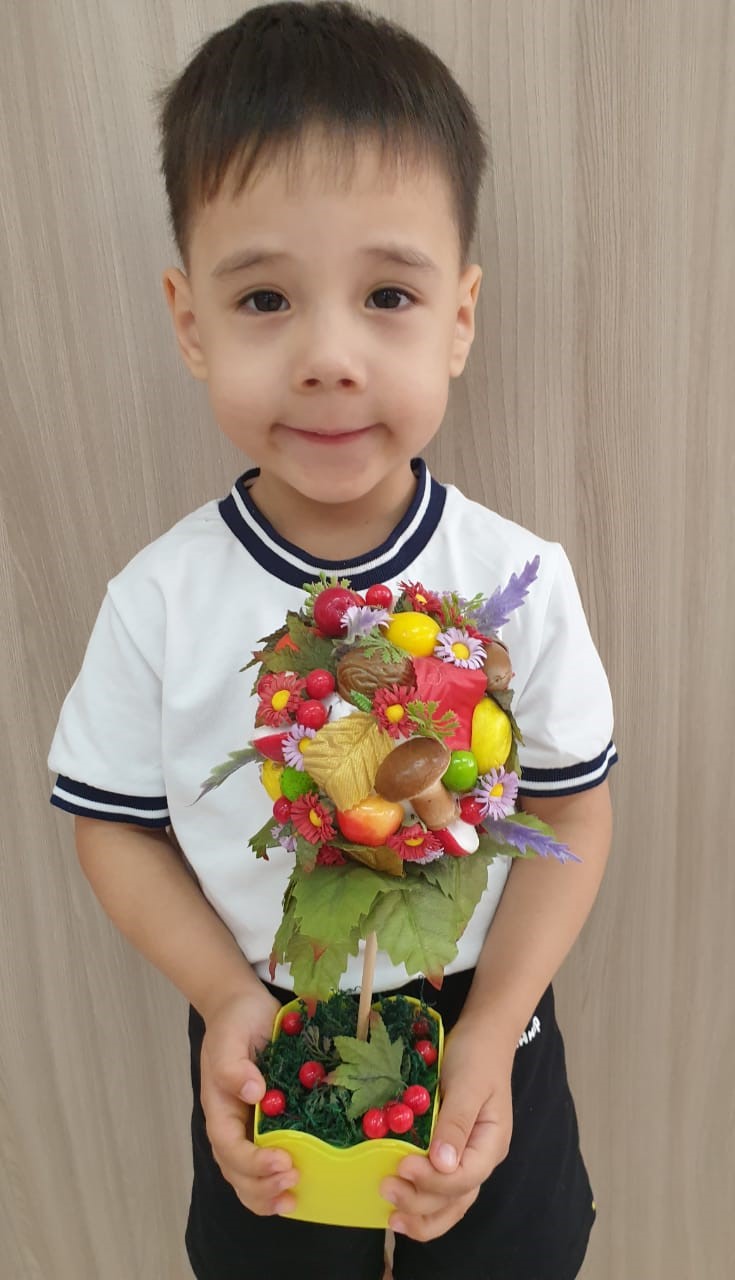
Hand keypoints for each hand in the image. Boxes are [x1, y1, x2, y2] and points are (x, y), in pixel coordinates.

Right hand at [199, 987, 299, 1215]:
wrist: (242, 1007)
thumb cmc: (235, 1022)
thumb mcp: (229, 1037)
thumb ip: (234, 1065)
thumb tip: (253, 1092)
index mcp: (219, 1108)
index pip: (229, 1147)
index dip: (253, 1162)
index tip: (282, 1161)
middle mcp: (232, 1125)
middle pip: (237, 1172)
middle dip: (262, 1185)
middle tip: (293, 1181)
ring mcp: (248, 1128)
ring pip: (248, 1177)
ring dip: (267, 1195)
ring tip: (292, 1200)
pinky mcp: (269, 1125)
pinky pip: (266, 1164)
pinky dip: (276, 1183)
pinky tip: (298, 1192)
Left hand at [380, 1016, 515, 1241]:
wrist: (482, 1035)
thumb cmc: (477, 1056)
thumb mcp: (468, 1084)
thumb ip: (456, 1122)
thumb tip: (443, 1163)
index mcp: (491, 1144)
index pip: (465, 1178)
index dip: (433, 1180)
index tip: (402, 1166)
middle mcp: (481, 1158)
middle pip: (455, 1198)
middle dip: (420, 1201)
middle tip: (386, 1189)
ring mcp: (466, 1158)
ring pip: (449, 1203)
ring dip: (422, 1215)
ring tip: (392, 1219)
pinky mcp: (450, 1152)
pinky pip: (440, 1189)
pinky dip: (422, 1202)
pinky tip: (399, 1207)